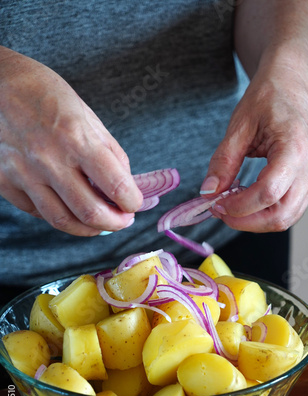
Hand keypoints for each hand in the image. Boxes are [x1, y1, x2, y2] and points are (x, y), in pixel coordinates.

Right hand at [0, 48, 142, 235]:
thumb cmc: (45, 95)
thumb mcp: (87, 116)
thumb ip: (109, 153)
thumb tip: (124, 185)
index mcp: (76, 138)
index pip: (116, 186)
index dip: (132, 202)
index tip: (134, 204)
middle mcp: (49, 160)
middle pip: (90, 213)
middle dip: (115, 223)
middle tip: (122, 221)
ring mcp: (23, 173)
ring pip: (62, 220)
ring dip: (88, 229)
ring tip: (100, 225)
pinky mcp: (4, 182)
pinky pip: (37, 211)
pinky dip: (59, 215)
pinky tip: (68, 208)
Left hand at [201, 62, 307, 231]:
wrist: (291, 86)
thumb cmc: (269, 99)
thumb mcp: (239, 126)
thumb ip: (223, 161)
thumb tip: (209, 191)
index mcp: (295, 149)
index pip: (268, 194)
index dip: (239, 206)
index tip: (217, 204)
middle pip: (280, 216)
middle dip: (246, 221)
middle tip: (221, 211)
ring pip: (286, 218)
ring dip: (255, 220)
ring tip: (231, 205)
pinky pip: (289, 210)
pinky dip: (265, 213)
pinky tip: (246, 200)